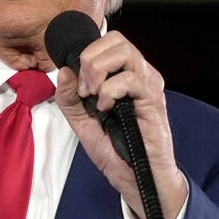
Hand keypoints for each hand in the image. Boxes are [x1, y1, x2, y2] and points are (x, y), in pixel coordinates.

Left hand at [55, 30, 187, 218]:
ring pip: (124, 52)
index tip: (79, 87)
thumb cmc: (117, 151)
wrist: (137, 179)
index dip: (87, 55)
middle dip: (90, 60)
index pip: (108, 42)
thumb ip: (70, 98)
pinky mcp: (153, 100)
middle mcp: (141, 74)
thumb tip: (64, 71)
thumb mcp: (83, 122)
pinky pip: (130, 79)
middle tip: (85, 90)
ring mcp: (149, 85)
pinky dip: (110, 91)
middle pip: (116, 39)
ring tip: (94, 97)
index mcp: (126, 75)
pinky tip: (107, 109)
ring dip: (98, 72)